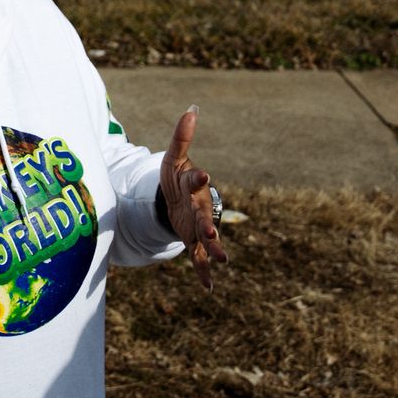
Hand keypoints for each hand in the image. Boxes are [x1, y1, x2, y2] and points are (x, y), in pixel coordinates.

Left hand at [161, 106, 229, 290]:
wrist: (178, 197)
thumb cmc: (177, 176)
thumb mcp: (175, 157)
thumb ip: (182, 136)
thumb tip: (192, 108)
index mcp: (193, 183)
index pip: (195, 178)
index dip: (198, 176)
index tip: (203, 174)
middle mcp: (199, 206)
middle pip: (204, 215)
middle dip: (208, 224)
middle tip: (210, 232)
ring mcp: (198, 225)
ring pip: (206, 239)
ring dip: (213, 250)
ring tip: (223, 261)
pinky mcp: (193, 241)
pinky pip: (199, 258)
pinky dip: (204, 272)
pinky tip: (209, 288)